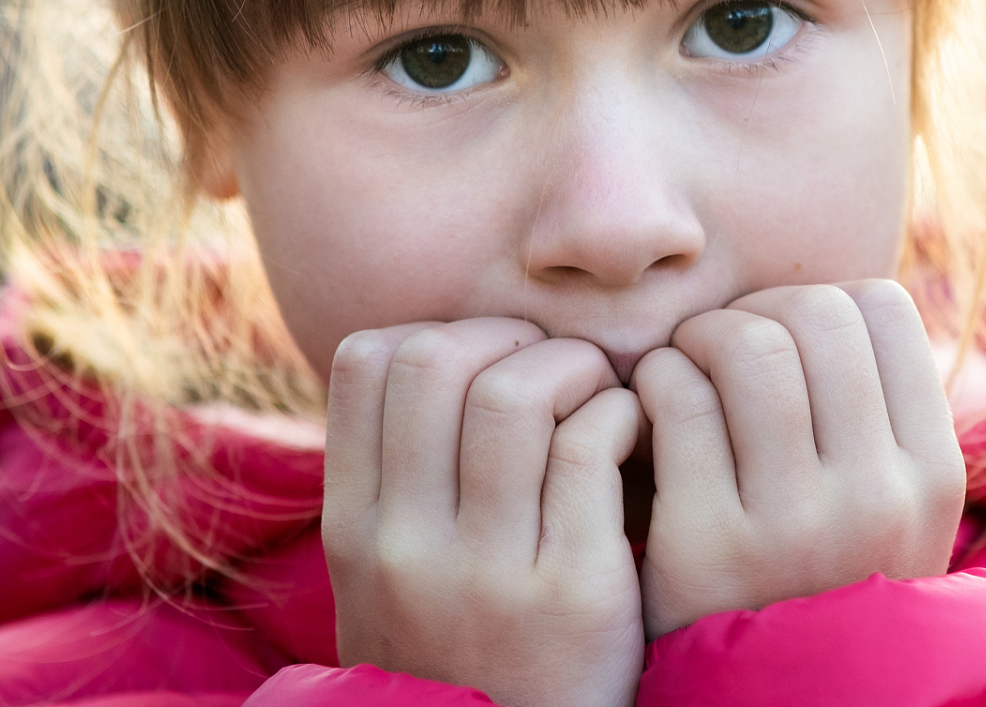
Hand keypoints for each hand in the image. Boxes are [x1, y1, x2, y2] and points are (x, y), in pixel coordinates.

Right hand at [323, 319, 644, 706]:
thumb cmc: (466, 653)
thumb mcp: (390, 579)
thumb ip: (402, 481)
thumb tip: (440, 351)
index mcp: (354, 530)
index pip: (367, 363)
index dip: (443, 333)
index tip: (494, 359)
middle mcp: (405, 547)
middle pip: (439, 360)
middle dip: (513, 339)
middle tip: (559, 369)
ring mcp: (486, 572)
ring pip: (516, 393)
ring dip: (575, 368)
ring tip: (600, 395)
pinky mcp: (572, 591)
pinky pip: (589, 447)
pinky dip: (621, 415)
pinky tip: (631, 435)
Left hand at [632, 281, 966, 637]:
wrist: (775, 705)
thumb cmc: (821, 580)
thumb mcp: (891, 511)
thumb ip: (879, 415)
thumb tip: (835, 298)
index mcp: (932, 474)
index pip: (883, 309)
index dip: (822, 302)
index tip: (787, 337)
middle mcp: (876, 496)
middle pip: (815, 315)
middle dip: (756, 311)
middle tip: (723, 347)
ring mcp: (794, 523)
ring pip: (748, 346)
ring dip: (701, 338)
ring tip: (686, 367)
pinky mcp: (708, 545)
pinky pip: (680, 399)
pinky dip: (658, 379)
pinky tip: (653, 407)